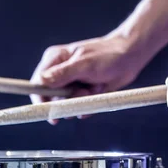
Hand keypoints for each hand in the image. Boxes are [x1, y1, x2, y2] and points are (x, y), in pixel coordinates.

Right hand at [29, 35, 149, 123]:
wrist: (129, 58)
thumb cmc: (108, 55)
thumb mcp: (85, 64)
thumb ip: (63, 74)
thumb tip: (42, 81)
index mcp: (54, 60)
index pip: (37, 83)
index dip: (41, 99)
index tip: (50, 111)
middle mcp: (58, 72)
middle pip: (50, 98)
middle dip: (67, 100)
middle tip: (82, 92)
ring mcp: (69, 83)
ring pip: (65, 104)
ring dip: (80, 101)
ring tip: (93, 88)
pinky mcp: (80, 93)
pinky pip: (78, 107)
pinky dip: (88, 103)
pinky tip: (98, 90)